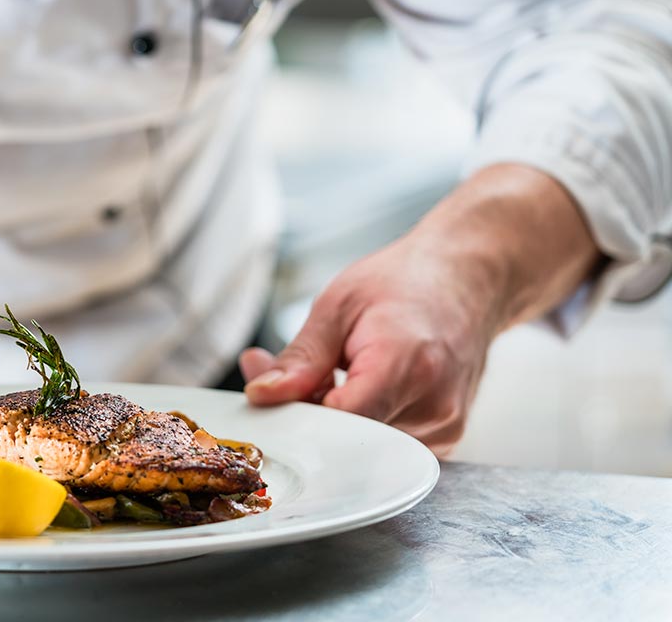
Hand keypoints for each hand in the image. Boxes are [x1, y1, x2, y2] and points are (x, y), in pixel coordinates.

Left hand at [240, 164, 600, 453]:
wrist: (468, 279)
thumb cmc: (406, 283)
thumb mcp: (338, 305)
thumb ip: (300, 359)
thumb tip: (262, 395)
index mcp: (407, 364)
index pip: (339, 422)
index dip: (298, 417)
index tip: (274, 399)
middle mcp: (434, 405)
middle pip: (349, 443)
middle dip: (308, 419)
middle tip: (290, 382)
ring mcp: (444, 428)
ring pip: (364, 451)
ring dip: (332, 424)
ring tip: (331, 377)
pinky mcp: (445, 439)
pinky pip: (385, 449)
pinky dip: (360, 427)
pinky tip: (356, 393)